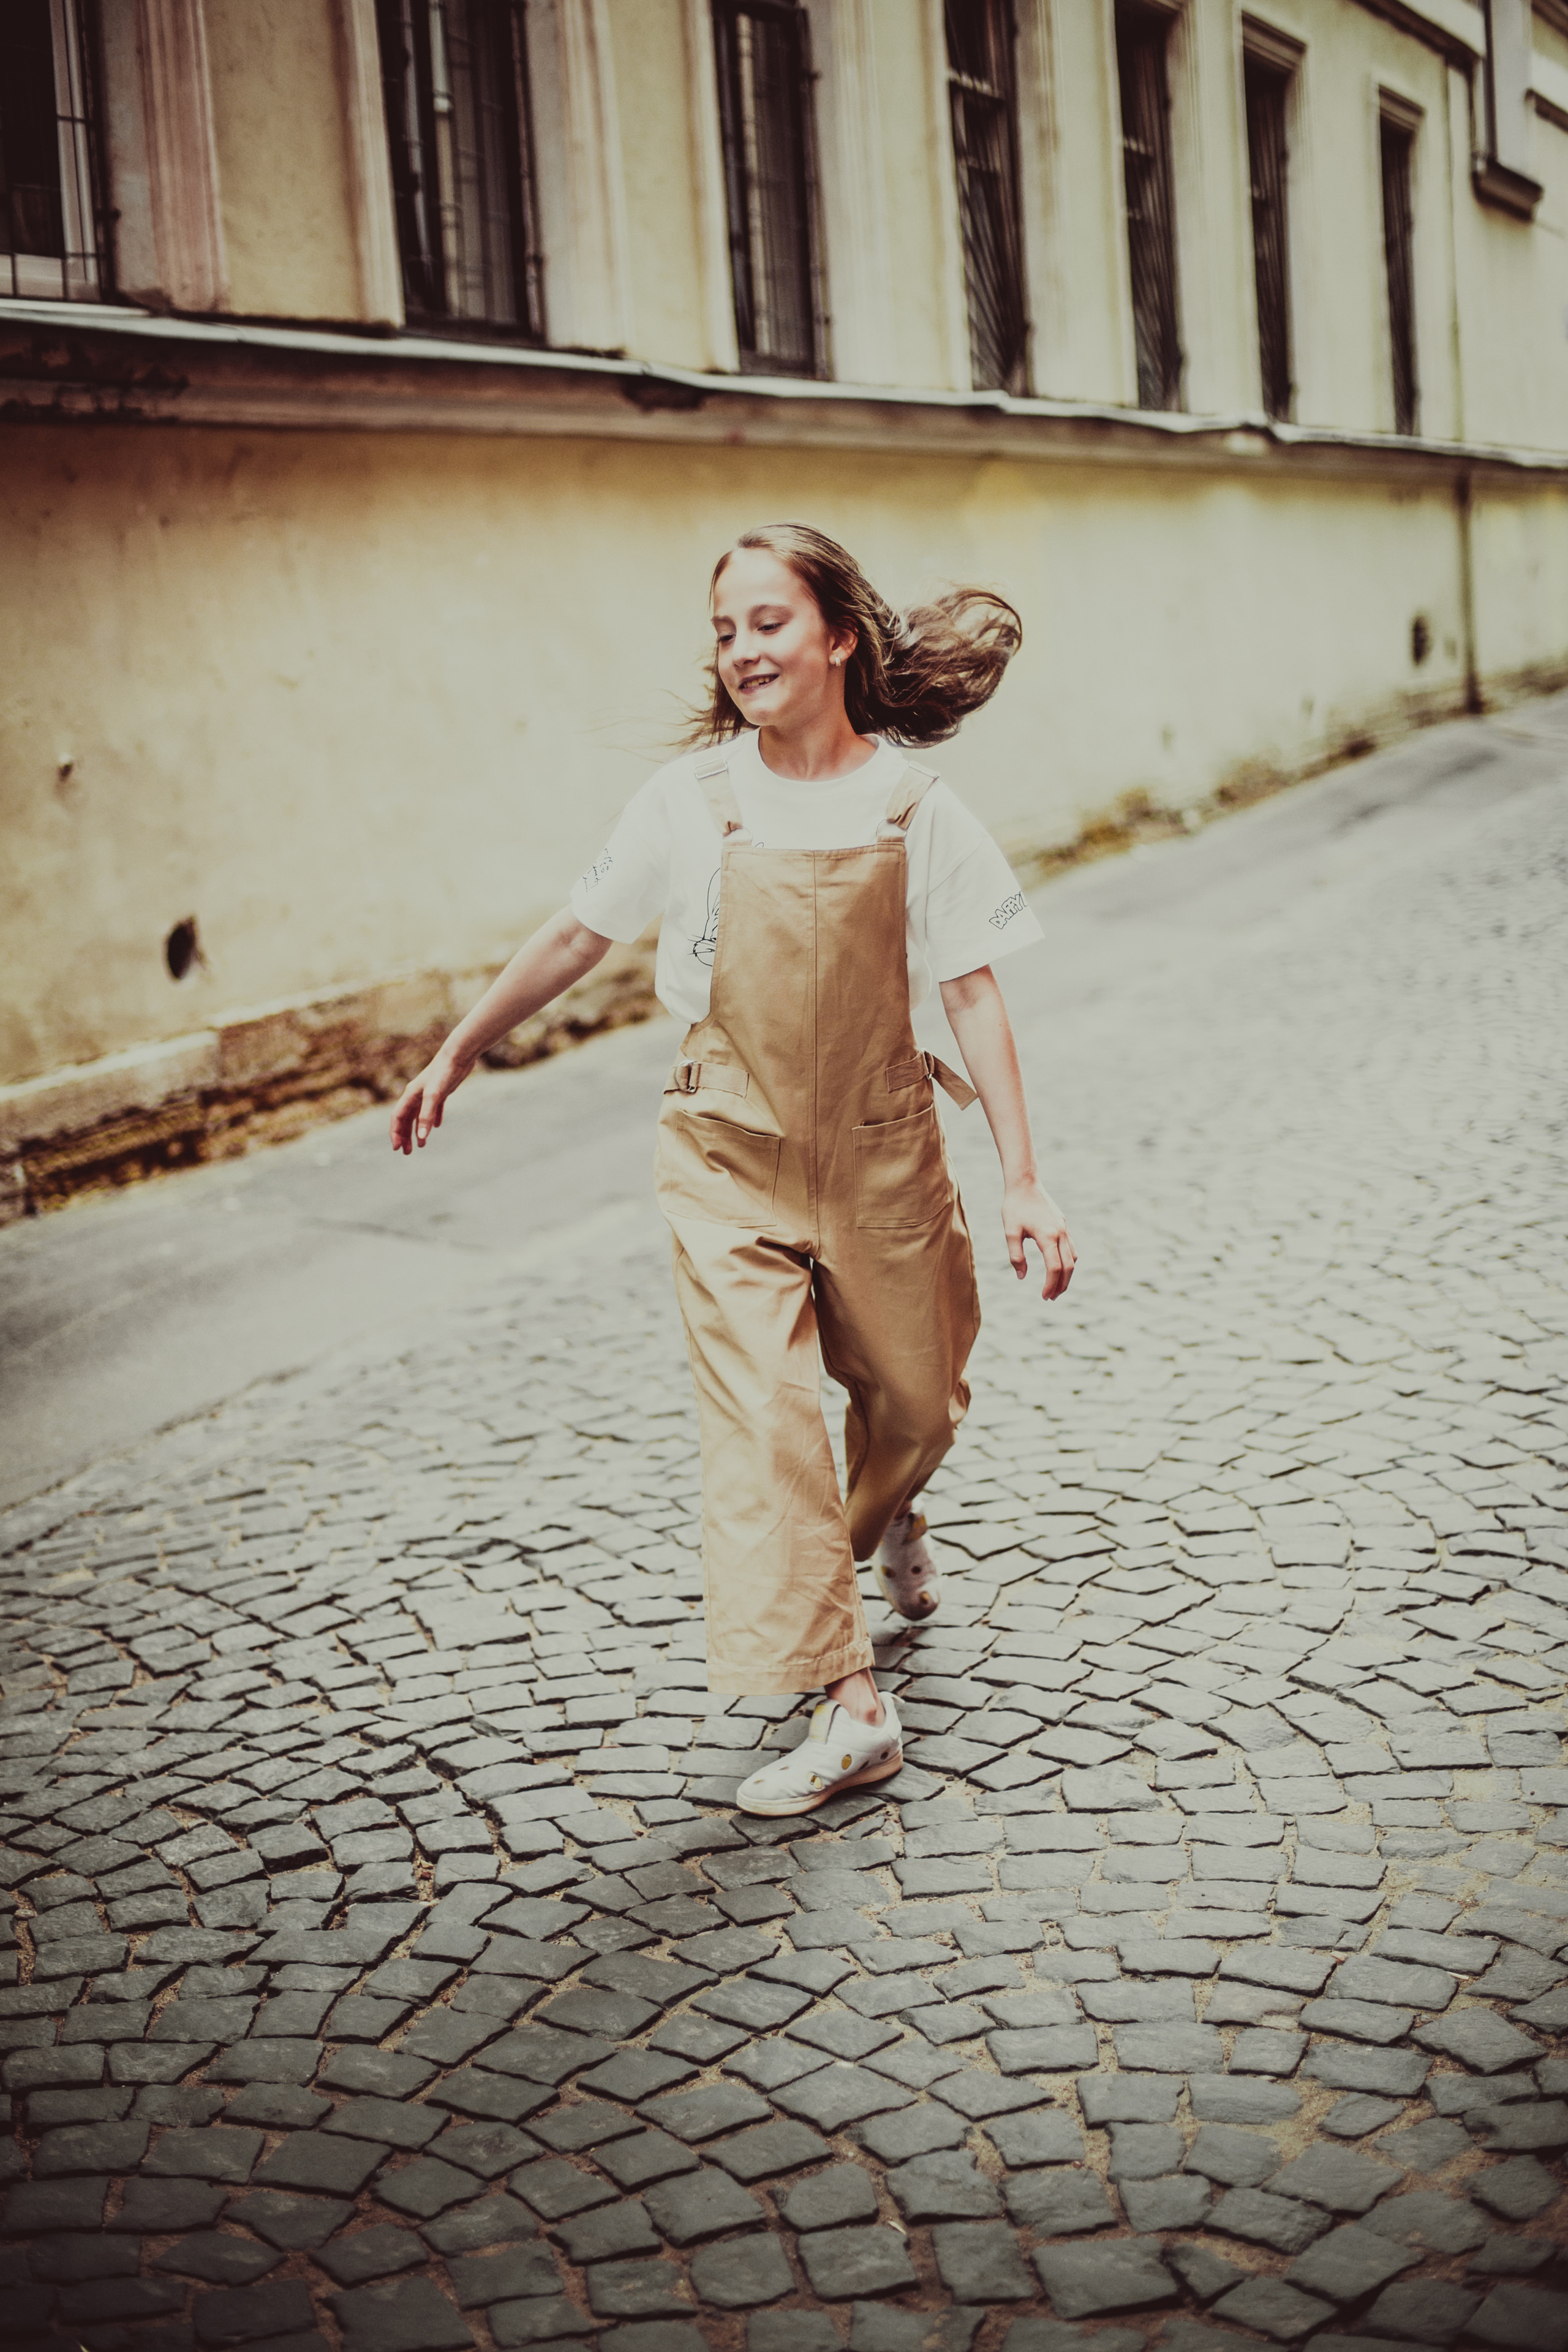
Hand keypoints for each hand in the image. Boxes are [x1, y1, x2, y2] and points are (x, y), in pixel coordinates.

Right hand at [390, 1047, 473, 1153]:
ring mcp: (428, 1093)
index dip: (395, 1133)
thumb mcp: (434, 1095)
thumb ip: (427, 1115)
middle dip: (404, 1136)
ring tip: (421, 1145)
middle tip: (407, 1152)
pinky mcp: (441, 1091)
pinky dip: (433, 1119)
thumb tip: (421, 1137)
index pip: (398, 1117)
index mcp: (410, 1095)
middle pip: (406, 1119)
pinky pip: (433, 1108)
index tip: (397, 1149)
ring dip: (417, 1130)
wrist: (459, 1055)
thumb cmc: (445, 1073)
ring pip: (418, 1115)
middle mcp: (416, 1094)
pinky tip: (438, 1126)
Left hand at [1003, 1180, 1074, 1300]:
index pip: (1054, 1268)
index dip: (1050, 1285)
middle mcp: (1060, 1233)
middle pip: (1068, 1267)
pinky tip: (1058, 1268)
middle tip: (1051, 1298)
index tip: (1044, 1296)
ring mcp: (1064, 1229)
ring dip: (1066, 1275)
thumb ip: (1016, 1256)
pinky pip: (1071, 1248)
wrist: (1025, 1183)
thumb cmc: (1014, 1207)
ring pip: (1073, 1258)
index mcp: (1047, 1236)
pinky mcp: (1063, 1225)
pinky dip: (1068, 1262)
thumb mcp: (1010, 1232)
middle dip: (1061, 1285)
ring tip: (1055, 1287)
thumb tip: (1022, 1276)